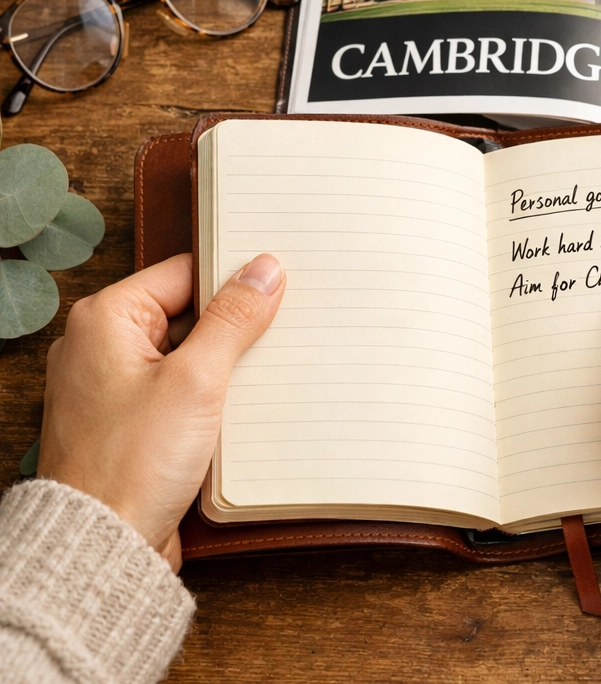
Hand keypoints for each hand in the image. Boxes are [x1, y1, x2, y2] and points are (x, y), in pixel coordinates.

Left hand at [37, 253, 284, 570]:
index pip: (185, 272)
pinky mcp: (131, 420)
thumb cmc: (130, 466)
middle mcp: (102, 346)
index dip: (234, 278)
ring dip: (225, 363)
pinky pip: (180, 388)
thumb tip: (264, 271)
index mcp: (105, 319)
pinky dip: (211, 392)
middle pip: (188, 311)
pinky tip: (240, 404)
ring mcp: (115, 386)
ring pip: (188, 352)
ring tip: (260, 373)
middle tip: (275, 332)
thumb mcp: (197, 379)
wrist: (104, 549)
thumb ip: (233, 318)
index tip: (277, 285)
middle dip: (233, 326)